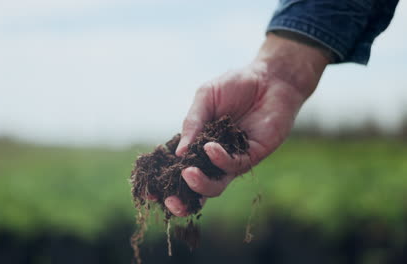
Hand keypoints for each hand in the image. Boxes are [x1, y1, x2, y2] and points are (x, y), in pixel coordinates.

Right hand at [164, 33, 329, 216]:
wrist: (269, 77)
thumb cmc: (234, 85)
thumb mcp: (205, 98)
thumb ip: (192, 123)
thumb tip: (178, 153)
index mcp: (196, 143)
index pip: (177, 168)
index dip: (164, 183)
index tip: (150, 192)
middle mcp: (212, 157)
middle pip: (195, 187)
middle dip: (182, 200)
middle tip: (170, 201)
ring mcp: (232, 159)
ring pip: (215, 185)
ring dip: (200, 185)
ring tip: (189, 173)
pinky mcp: (251, 156)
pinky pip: (234, 166)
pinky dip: (220, 160)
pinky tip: (211, 147)